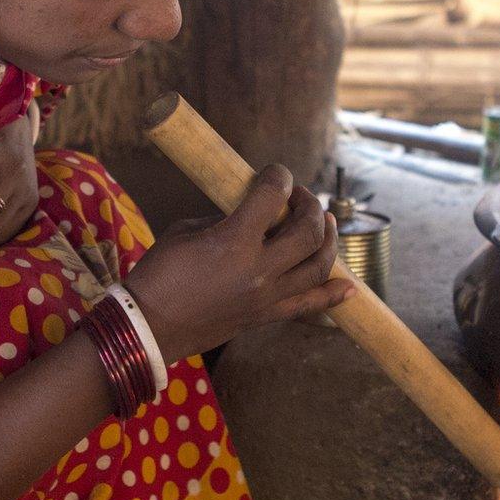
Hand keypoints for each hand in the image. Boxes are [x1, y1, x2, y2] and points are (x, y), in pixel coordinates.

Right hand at [123, 165, 355, 361]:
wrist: (149, 327)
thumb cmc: (159, 274)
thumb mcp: (186, 231)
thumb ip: (225, 219)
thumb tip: (251, 213)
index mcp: (233, 241)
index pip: (272, 195)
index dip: (278, 176)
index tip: (275, 172)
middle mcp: (258, 269)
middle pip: (307, 231)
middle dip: (310, 206)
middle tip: (300, 197)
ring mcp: (267, 297)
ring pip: (318, 266)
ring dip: (328, 239)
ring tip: (326, 224)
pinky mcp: (266, 316)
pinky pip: (310, 306)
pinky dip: (333, 295)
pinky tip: (350, 286)